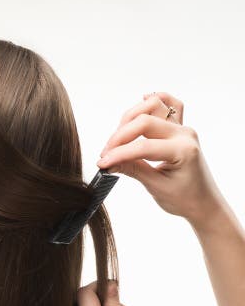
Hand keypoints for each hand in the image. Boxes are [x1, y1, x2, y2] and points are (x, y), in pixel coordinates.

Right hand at [97, 92, 224, 228]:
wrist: (203, 203)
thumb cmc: (185, 199)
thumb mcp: (155, 186)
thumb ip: (131, 169)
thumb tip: (107, 162)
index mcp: (183, 151)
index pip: (142, 146)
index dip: (118, 154)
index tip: (102, 163)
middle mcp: (184, 134)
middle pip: (144, 121)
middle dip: (120, 136)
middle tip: (106, 154)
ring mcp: (182, 128)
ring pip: (153, 106)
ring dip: (130, 118)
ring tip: (119, 139)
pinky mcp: (179, 128)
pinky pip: (169, 105)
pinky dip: (153, 102)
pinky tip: (141, 105)